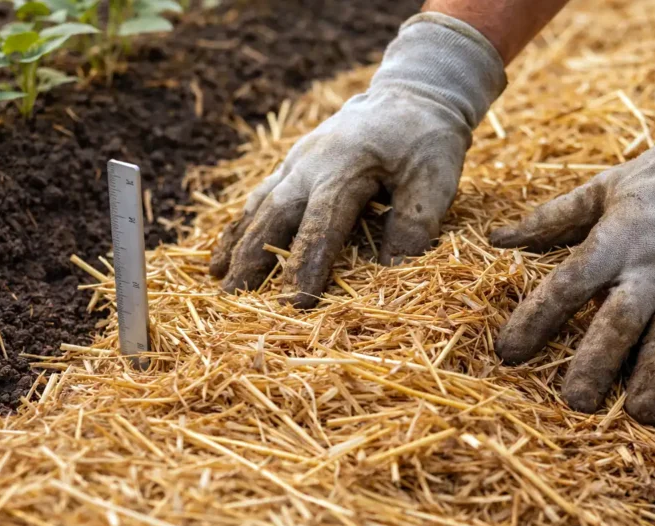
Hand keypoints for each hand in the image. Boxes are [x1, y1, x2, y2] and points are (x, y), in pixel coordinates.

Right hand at [210, 13, 505, 308]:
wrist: (408, 96)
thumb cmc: (425, 140)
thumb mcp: (436, 177)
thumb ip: (415, 222)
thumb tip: (391, 269)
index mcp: (346, 167)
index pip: (322, 222)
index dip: (308, 263)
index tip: (298, 300)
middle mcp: (310, 164)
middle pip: (274, 216)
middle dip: (254, 259)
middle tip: (236, 300)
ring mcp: (295, 164)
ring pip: (258, 208)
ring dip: (237, 246)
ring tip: (218, 282)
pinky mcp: (290, 168)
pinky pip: (257, 200)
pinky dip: (237, 230)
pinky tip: (220, 259)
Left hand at [491, 62, 654, 422]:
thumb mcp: (602, 189)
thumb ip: (550, 220)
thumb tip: (497, 237)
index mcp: (614, 242)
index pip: (566, 286)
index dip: (534, 320)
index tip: (507, 354)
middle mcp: (651, 272)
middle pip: (618, 325)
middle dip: (596, 365)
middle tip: (575, 402)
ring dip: (653, 382)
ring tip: (638, 414)